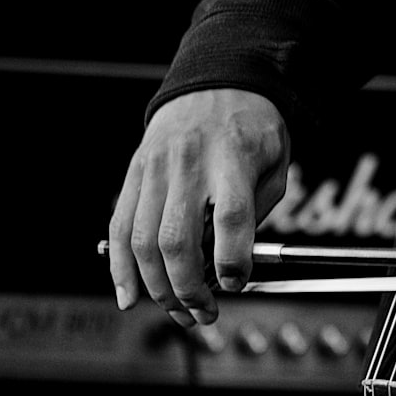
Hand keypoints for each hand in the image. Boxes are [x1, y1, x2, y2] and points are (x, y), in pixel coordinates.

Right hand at [108, 88, 289, 325]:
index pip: (231, 217)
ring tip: (180, 312)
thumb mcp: (275, 167)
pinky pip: (119, 229)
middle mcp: (189, 164)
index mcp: (233, 159)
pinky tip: (130, 297)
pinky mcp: (134, 174)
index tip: (235, 284)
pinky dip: (120, 269)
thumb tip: (229, 268)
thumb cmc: (252, 129)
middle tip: (206, 313)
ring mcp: (155, 169)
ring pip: (143, 242)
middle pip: (177, 239)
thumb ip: (255, 216)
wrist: (215, 82)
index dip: (232, 259)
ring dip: (159, 289)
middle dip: (189, 289)